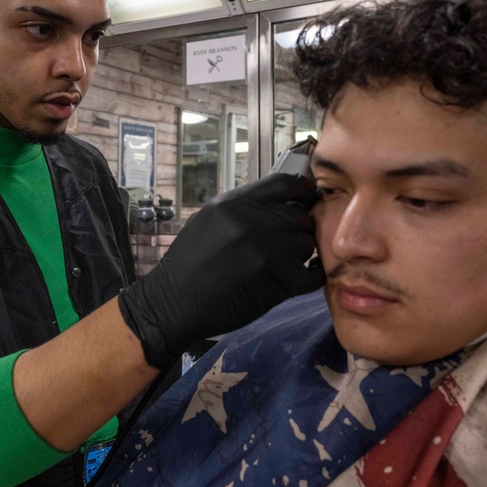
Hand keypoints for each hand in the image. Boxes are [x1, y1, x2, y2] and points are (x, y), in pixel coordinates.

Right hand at [118, 173, 324, 367]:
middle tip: (283, 244)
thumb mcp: (209, 219)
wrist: (174, 303)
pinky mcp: (280, 282)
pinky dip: (310, 276)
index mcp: (235, 203)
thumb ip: (242, 208)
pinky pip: (313, 274)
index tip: (306, 198)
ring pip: (306, 243)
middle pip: (300, 214)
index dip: (302, 190)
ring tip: (279, 265)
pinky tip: (299, 278)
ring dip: (298, 254)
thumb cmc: (188, 263)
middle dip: (296, 229)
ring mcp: (269, 251)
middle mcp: (254, 221)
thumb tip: (275, 202)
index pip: (286, 183)